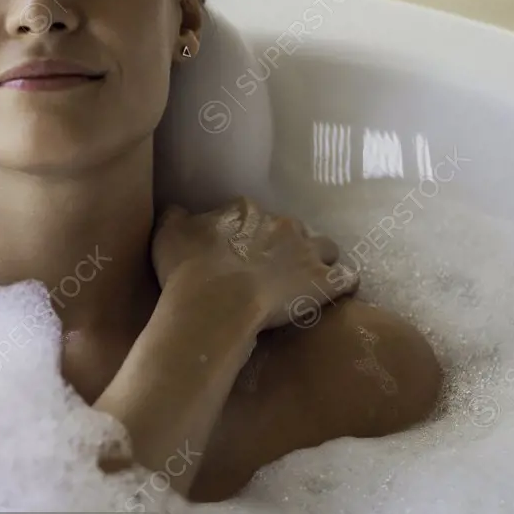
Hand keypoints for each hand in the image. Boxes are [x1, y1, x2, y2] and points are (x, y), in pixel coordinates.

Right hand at [151, 196, 358, 329]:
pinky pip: (346, 278)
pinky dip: (343, 283)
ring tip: (303, 279)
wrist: (213, 303)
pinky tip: (336, 293)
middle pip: (289, 229)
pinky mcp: (323, 282)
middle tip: (266, 271)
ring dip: (317, 259)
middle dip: (282, 246)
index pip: (250, 215)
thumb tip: (179, 210)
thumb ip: (177, 216)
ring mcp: (306, 252)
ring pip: (325, 247)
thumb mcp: (167, 233)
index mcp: (245, 210)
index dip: (244, 235)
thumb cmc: (187, 270)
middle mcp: (281, 223)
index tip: (236, 254)